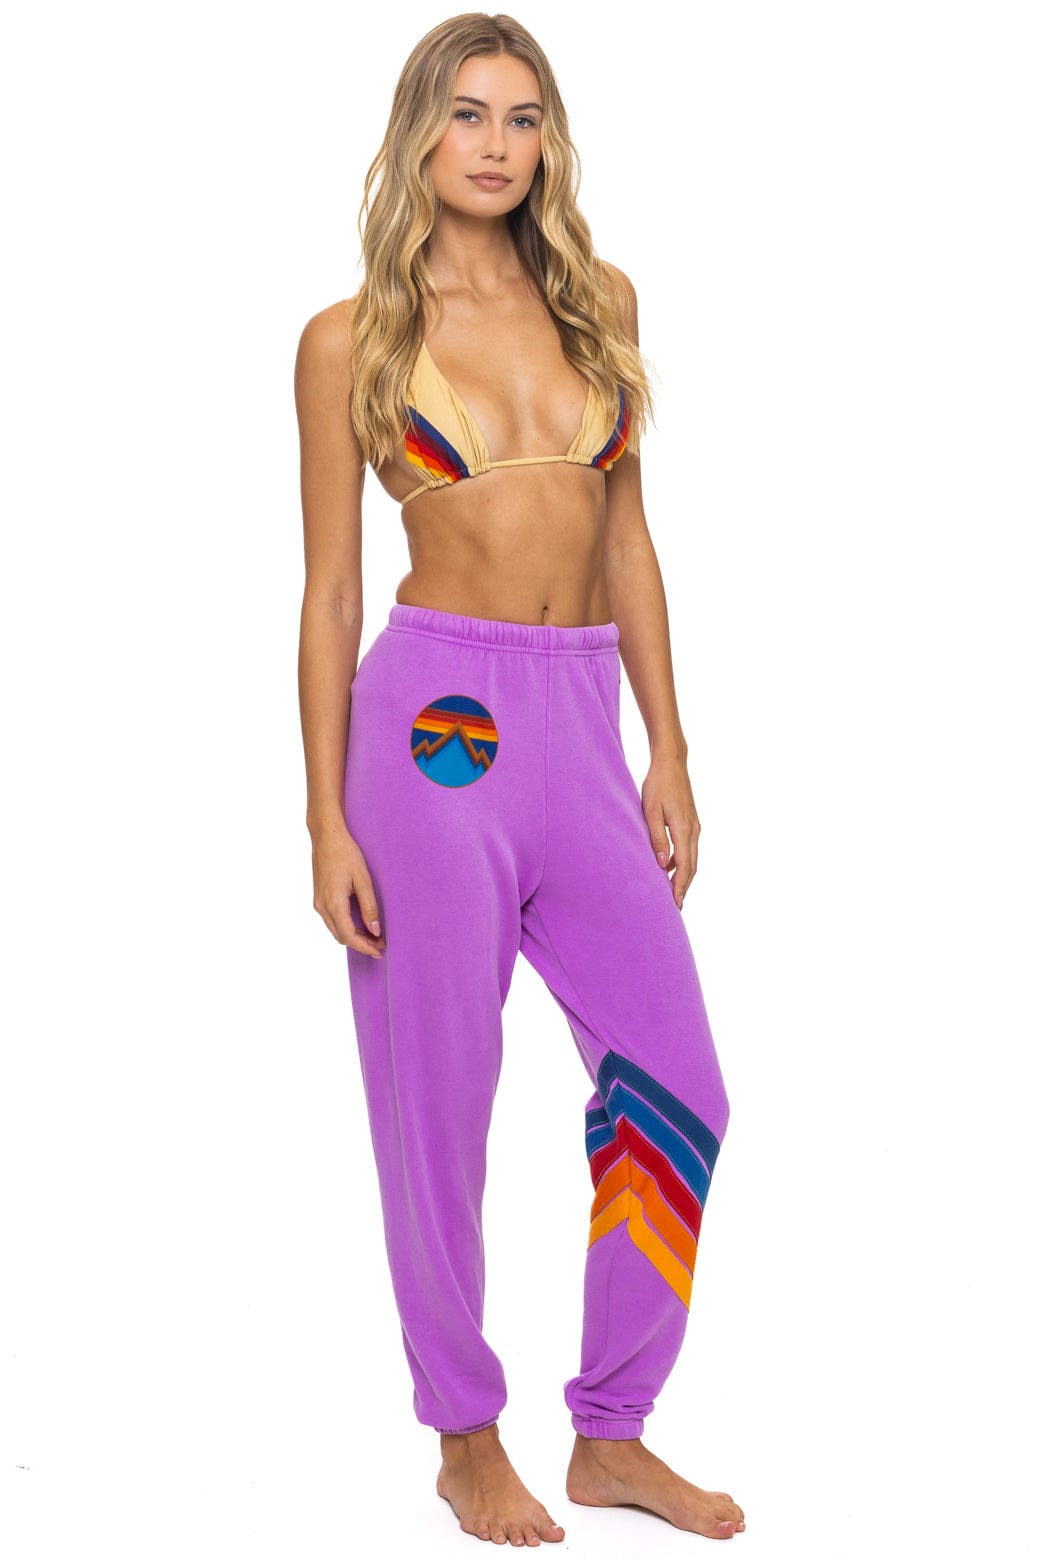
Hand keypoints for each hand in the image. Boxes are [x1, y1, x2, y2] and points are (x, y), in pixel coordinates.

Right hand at [310, 824, 385, 956]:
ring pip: (335, 930)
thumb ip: (369, 906)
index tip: (379, 951)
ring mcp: (318, 902)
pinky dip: (345, 926)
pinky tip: (359, 923)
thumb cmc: (346, 853)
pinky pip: (332, 920)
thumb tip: (375, 930)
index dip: (365, 947)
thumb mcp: (363, 879)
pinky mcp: (318, 898)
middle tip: (380, 943)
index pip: (349, 936)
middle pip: (341, 936)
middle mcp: (322, 906)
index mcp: (334, 903)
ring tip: (373, 935)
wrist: (326, 837)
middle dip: (361, 944)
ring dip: (353, 936)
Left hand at [641, 755, 700, 909]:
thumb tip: (662, 863)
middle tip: (676, 906)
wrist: (672, 763)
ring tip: (672, 892)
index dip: (679, 887)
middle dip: (684, 887)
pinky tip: (667, 867)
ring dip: (683, 876)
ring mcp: (694, 826)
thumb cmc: (657, 785)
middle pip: (691, 866)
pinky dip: (681, 862)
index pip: (684, 866)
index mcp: (683, 829)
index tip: (675, 904)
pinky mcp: (691, 822)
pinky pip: (688, 848)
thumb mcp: (650, 811)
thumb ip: (657, 838)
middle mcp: (693, 830)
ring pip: (691, 858)